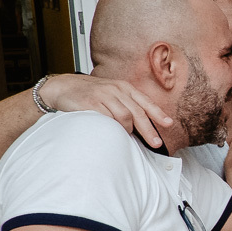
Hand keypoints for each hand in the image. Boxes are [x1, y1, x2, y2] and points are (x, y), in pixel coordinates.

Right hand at [40, 74, 172, 146]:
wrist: (63, 87)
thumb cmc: (90, 94)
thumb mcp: (111, 94)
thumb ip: (126, 105)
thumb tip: (142, 126)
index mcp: (124, 88)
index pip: (145, 102)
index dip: (158, 113)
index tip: (168, 124)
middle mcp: (116, 90)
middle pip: (138, 112)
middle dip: (149, 129)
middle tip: (156, 143)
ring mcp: (103, 95)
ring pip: (124, 115)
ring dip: (128, 129)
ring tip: (127, 136)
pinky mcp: (90, 102)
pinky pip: (107, 117)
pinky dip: (113, 126)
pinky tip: (114, 132)